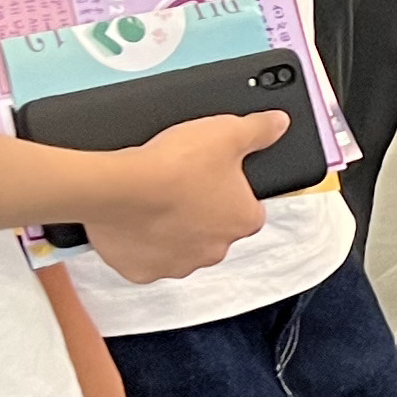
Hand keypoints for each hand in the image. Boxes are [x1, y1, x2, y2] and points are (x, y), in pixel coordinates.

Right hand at [80, 111, 281, 283]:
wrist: (118, 187)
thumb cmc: (174, 165)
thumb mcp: (226, 133)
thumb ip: (259, 129)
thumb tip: (278, 124)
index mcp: (243, 221)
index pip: (249, 209)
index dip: (233, 191)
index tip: (216, 177)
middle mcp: (215, 250)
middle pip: (214, 230)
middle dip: (201, 213)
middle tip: (182, 186)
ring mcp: (178, 265)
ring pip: (180, 247)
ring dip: (172, 230)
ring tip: (156, 201)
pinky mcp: (142, 271)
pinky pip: (146, 259)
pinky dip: (141, 244)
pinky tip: (135, 220)